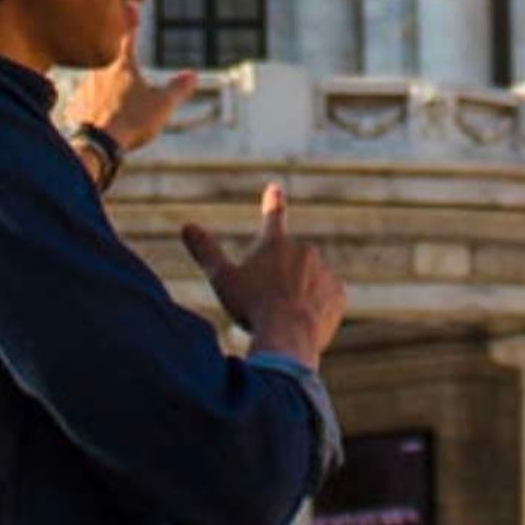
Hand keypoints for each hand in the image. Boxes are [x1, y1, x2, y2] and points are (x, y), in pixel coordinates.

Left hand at [70, 34, 198, 156]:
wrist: (97, 145)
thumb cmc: (133, 121)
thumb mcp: (163, 105)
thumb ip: (178, 89)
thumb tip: (192, 75)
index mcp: (123, 67)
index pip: (128, 39)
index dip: (131, 26)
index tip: (132, 12)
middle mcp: (99, 74)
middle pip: (108, 61)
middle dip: (116, 62)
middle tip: (124, 68)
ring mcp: (84, 91)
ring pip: (94, 82)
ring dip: (102, 86)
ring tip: (111, 97)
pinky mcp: (74, 109)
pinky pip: (82, 103)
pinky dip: (89, 106)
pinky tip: (95, 115)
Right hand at [182, 183, 346, 368]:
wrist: (288, 336)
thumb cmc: (252, 307)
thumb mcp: (222, 280)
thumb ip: (206, 252)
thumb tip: (186, 226)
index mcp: (275, 245)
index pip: (273, 216)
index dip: (273, 202)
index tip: (275, 188)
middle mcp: (304, 250)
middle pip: (288, 265)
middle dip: (280, 282)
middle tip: (267, 307)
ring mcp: (324, 271)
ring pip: (308, 283)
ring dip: (298, 296)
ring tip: (285, 319)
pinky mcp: (338, 294)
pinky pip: (326, 300)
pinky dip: (316, 310)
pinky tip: (305, 323)